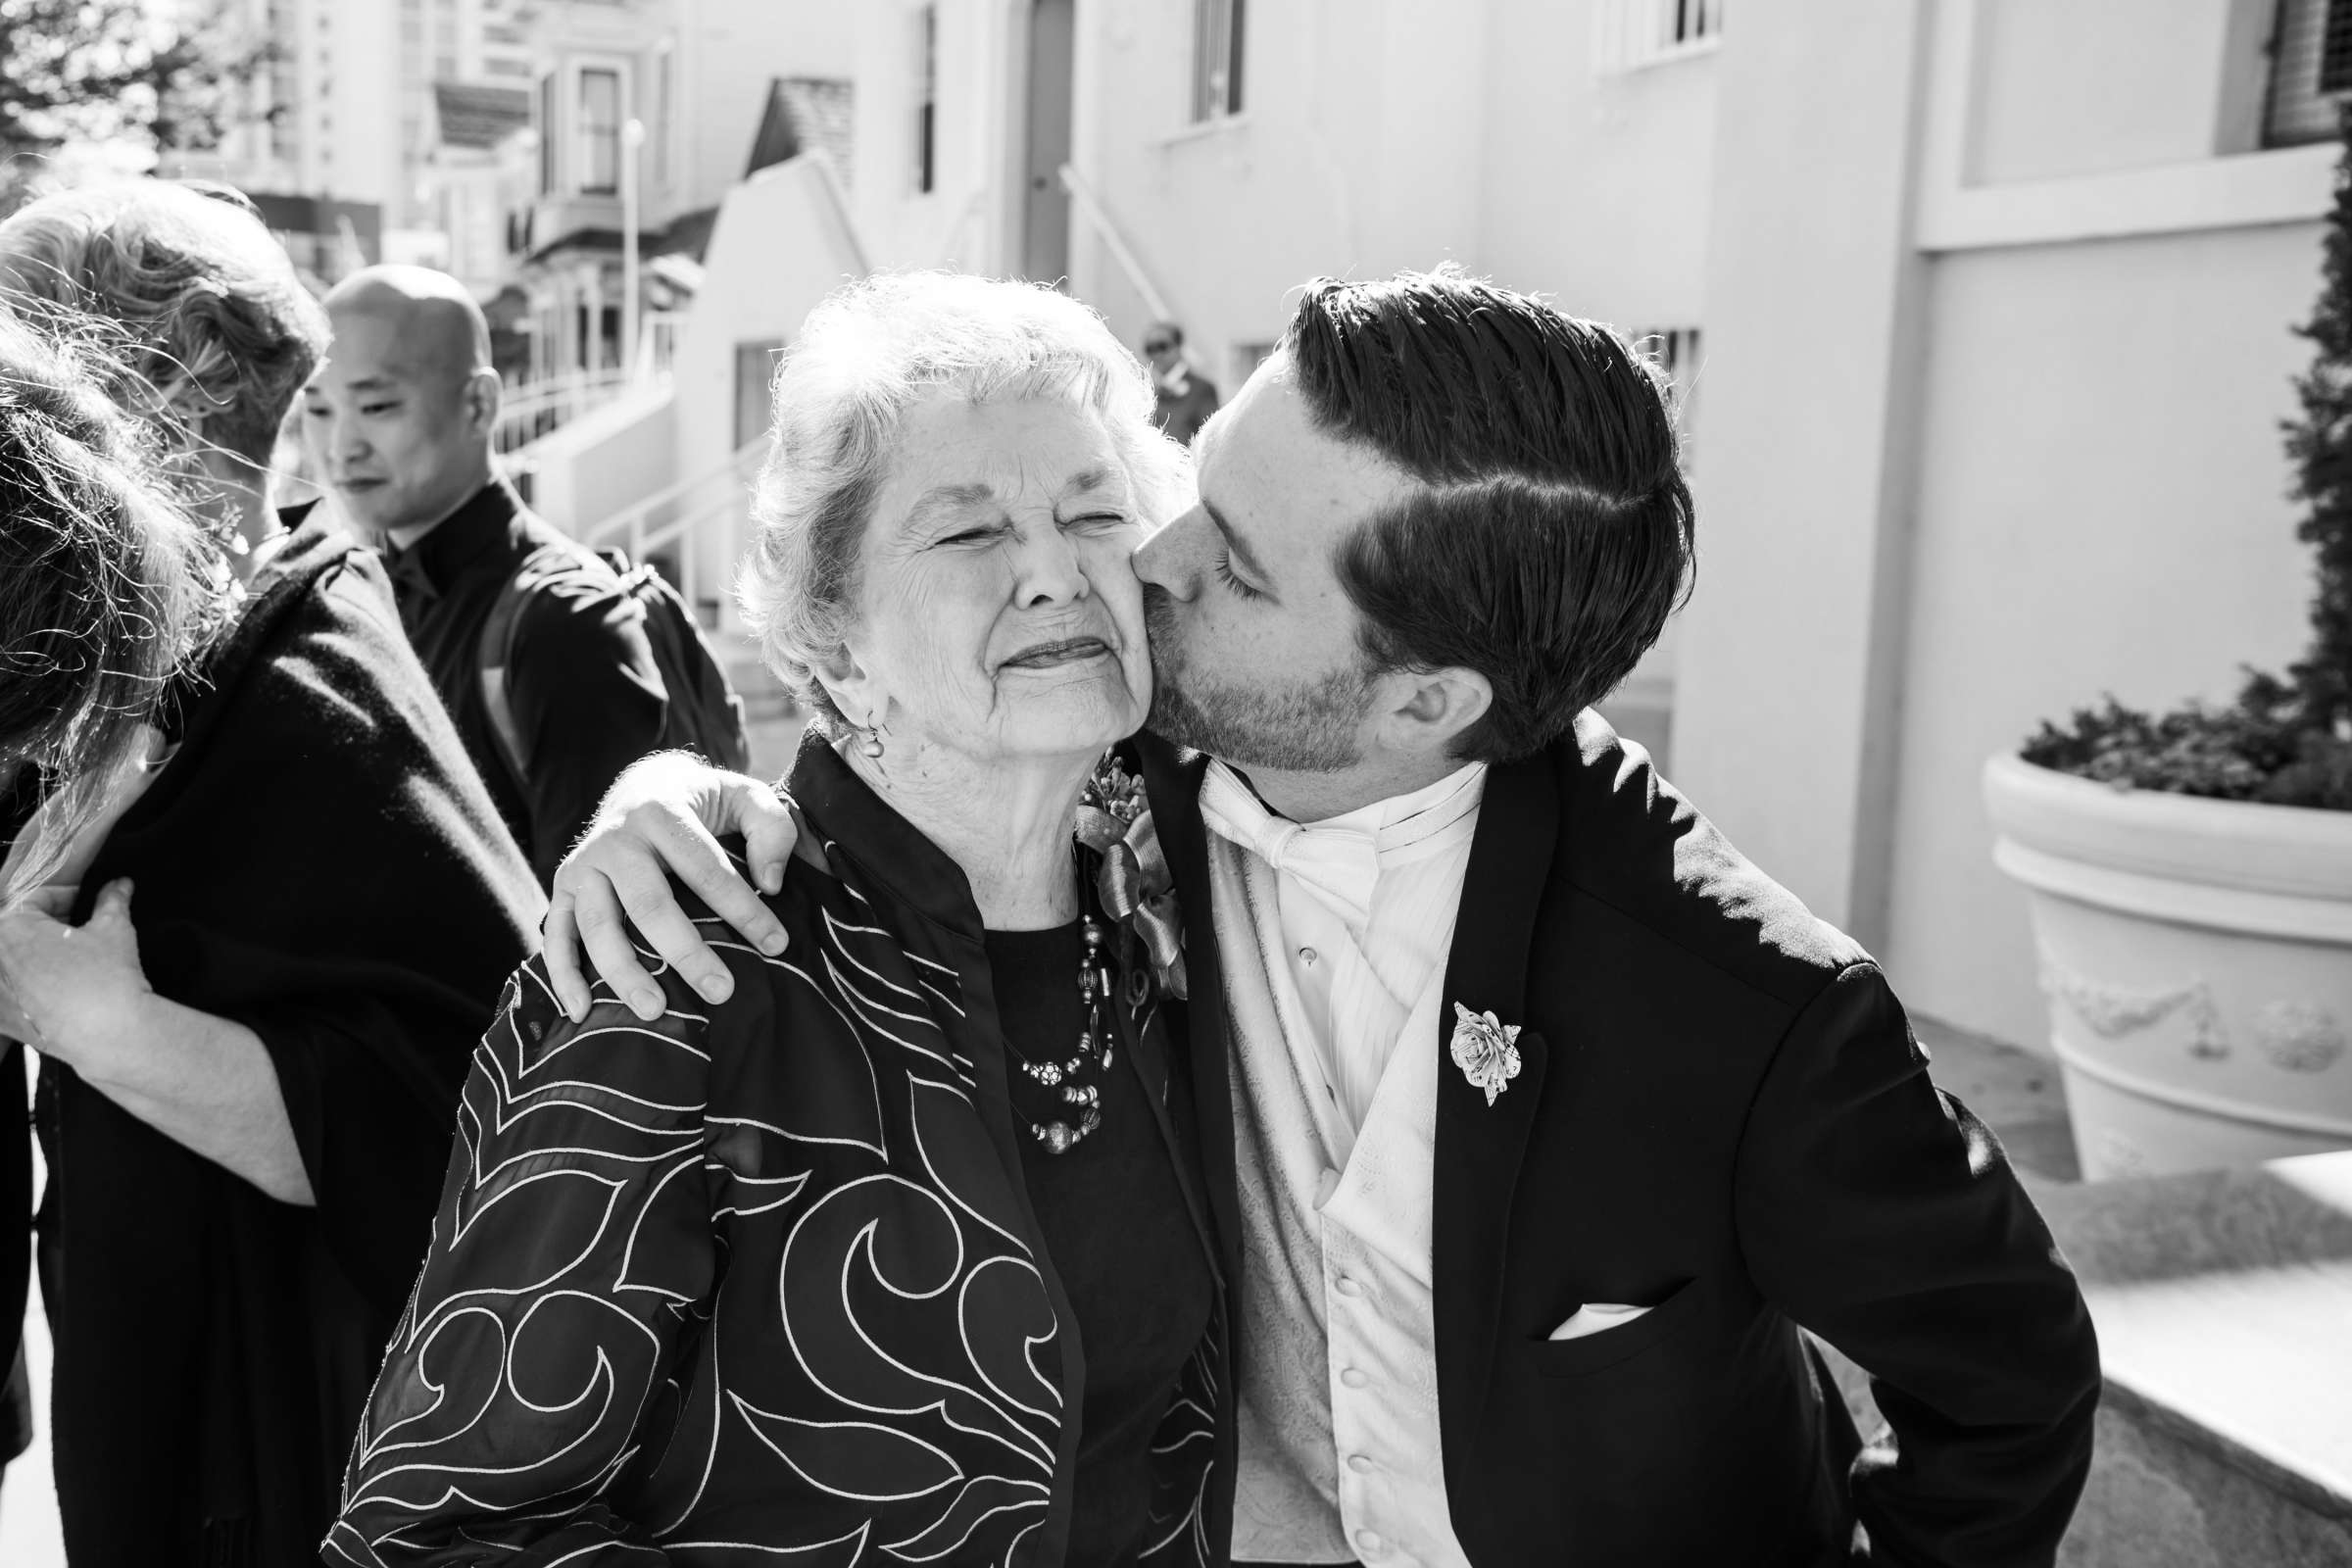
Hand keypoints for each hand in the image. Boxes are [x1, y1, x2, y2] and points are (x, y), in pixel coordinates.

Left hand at [0, 879, 151, 1071]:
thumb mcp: (114, 928)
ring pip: (17, 963)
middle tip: (82, 930)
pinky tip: (61, 991)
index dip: (65, 896)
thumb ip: (112, 901)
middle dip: (51, 926)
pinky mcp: (6, 1021)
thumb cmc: (106, 977)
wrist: (109, 1032)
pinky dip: (32, 990)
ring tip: (74, 961)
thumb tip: (120, 885)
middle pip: (21, 931)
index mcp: (12, 928)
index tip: (85, 900)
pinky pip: (14, 996)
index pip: (34, 899)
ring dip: (41, 957)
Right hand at [546, 752, 797, 1022]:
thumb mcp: (744, 796)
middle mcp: (616, 839)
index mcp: (663, 812)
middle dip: (684, 952)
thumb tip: (771, 884)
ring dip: (624, 973)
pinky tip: (581, 1010)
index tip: (776, 944)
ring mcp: (584, 865)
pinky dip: (564, 974)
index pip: (706, 869)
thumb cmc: (703, 803)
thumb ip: (770, 829)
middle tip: (721, 992)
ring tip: (656, 1011)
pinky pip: (557, 935)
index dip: (743, 909)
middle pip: (648, 904)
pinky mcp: (564, 887)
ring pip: (599, 925)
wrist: (640, 786)